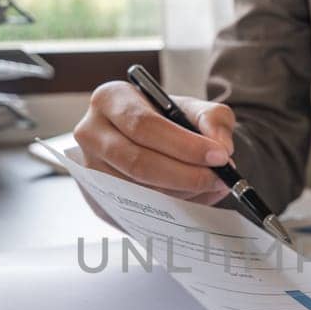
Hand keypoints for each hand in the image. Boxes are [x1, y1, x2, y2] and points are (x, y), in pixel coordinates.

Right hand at [74, 80, 236, 203]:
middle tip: (218, 178)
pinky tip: (193, 199)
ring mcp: (89, 168)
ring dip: (179, 194)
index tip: (219, 156)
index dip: (184, 145)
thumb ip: (214, 119)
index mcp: (110, 99)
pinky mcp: (96, 198)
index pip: (144, 126)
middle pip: (137, 162)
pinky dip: (169, 209)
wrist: (151, 141)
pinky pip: (135, 210)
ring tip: (208, 187)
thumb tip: (221, 146)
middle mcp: (91, 132)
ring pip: (136, 190)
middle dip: (184, 174)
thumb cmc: (168, 121)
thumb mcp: (193, 109)